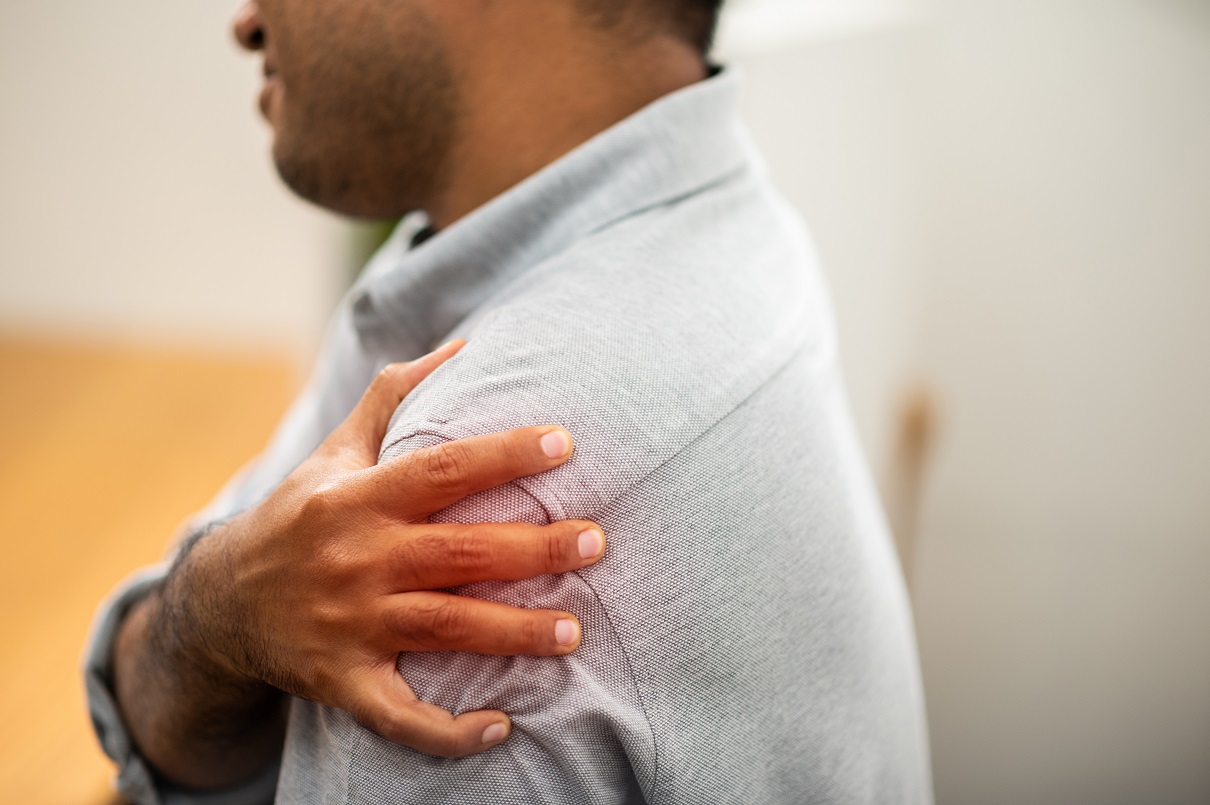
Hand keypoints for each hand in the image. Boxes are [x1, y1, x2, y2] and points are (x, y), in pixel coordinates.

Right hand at [160, 340, 604, 758]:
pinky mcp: (343, 681)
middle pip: (460, 554)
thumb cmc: (298, 515)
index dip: (503, 455)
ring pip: (446, 629)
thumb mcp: (334, 452)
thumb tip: (461, 345)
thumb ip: (392, 398)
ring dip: (515, 632)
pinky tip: (499, 727)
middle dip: (534, 548)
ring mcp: (351, 625)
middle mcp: (358, 559)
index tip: (564, 444)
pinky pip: (400, 715)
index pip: (441, 469)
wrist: (221, 602)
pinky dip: (448, 729)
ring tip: (575, 630)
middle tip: (596, 542)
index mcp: (359, 498)